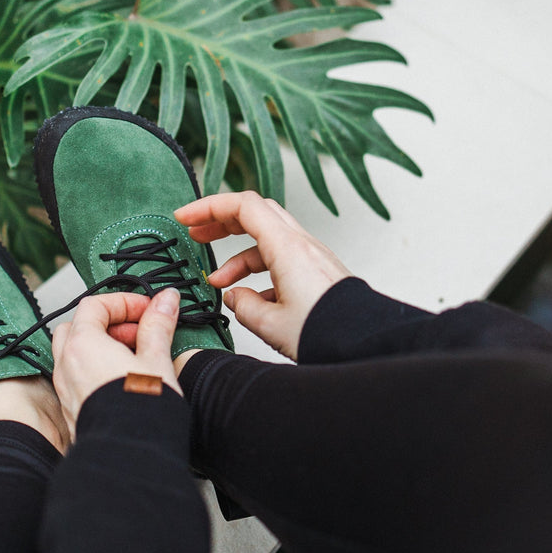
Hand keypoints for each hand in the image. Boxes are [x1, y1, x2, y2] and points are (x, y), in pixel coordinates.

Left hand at [50, 289, 181, 439]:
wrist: (129, 458)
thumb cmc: (140, 412)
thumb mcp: (156, 359)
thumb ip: (158, 325)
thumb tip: (165, 301)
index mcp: (83, 345)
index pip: (95, 305)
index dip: (124, 302)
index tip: (148, 309)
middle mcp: (66, 366)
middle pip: (79, 327)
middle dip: (109, 323)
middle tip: (139, 332)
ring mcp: (65, 389)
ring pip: (75, 353)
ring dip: (101, 347)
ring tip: (134, 358)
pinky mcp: (71, 410)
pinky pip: (77, 378)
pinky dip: (96, 369)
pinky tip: (124, 381)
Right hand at [175, 191, 350, 360]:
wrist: (366, 345)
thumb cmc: (328, 333)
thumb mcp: (272, 325)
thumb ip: (244, 307)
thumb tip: (234, 297)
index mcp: (288, 248)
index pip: (243, 207)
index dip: (209, 207)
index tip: (185, 218)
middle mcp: (302, 246)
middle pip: (256, 214)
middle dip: (222, 222)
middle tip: (196, 234)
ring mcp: (313, 257)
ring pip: (268, 240)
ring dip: (238, 256)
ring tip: (217, 282)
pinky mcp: (319, 273)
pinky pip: (282, 260)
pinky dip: (261, 271)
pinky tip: (251, 299)